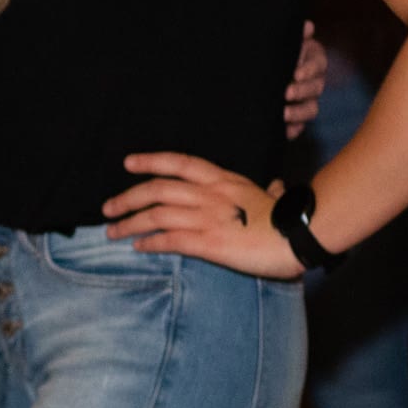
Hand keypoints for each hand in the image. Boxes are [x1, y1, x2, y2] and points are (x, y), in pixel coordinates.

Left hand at [103, 153, 303, 276]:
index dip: (151, 161)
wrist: (300, 235)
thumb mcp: (275, 197)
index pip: (179, 163)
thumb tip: (275, 187)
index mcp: (223, 180)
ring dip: (130, 223)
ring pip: (156, 214)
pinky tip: (138, 247)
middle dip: (127, 197)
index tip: (128, 163)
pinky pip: (170, 239)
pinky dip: (150, 242)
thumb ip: (270, 191)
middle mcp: (210, 194)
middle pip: (157, 188)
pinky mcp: (208, 242)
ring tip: (113, 232)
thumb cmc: (290, 219)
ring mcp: (207, 217)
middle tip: (108, 208)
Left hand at [282, 24, 326, 139]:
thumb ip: (293, 36)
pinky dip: (292, 130)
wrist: (257, 74)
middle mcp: (314, 81)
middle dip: (302, 91)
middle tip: (286, 92)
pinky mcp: (297, 119)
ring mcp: (307, 101)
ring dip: (298, 113)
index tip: (296, 73)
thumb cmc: (271, 53)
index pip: (318, 63)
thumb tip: (307, 27)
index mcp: (312, 59)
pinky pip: (299, 127)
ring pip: (311, 109)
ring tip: (283, 114)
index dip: (309, 68)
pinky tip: (283, 131)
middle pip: (316, 87)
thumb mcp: (279, 43)